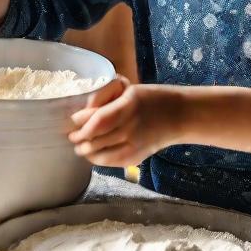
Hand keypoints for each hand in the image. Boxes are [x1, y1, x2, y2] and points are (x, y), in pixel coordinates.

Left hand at [68, 79, 184, 166]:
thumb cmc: (150, 97)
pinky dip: (98, 160)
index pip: (97, 119)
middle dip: (79, 139)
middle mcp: (131, 127)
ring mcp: (135, 145)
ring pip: (101, 154)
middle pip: (96, 139)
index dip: (80, 123)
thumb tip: (84, 110)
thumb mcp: (127, 88)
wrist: (179, 116)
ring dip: (86, 151)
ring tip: (79, 146)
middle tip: (72, 136)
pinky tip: (92, 155)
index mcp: (128, 106)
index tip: (71, 122)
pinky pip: (112, 162)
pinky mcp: (137, 157)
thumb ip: (104, 95)